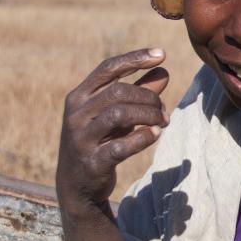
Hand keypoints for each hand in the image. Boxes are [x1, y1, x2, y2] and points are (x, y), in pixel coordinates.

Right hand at [56, 48, 168, 214]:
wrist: (77, 186)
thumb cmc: (99, 141)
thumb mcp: (116, 115)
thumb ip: (137, 93)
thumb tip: (164, 71)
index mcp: (79, 96)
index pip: (108, 68)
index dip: (135, 59)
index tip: (161, 54)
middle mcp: (76, 114)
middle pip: (118, 91)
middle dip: (148, 97)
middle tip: (164, 109)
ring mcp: (81, 138)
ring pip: (119, 114)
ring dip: (148, 115)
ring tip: (164, 121)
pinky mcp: (92, 162)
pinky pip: (120, 146)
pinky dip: (143, 138)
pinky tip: (156, 134)